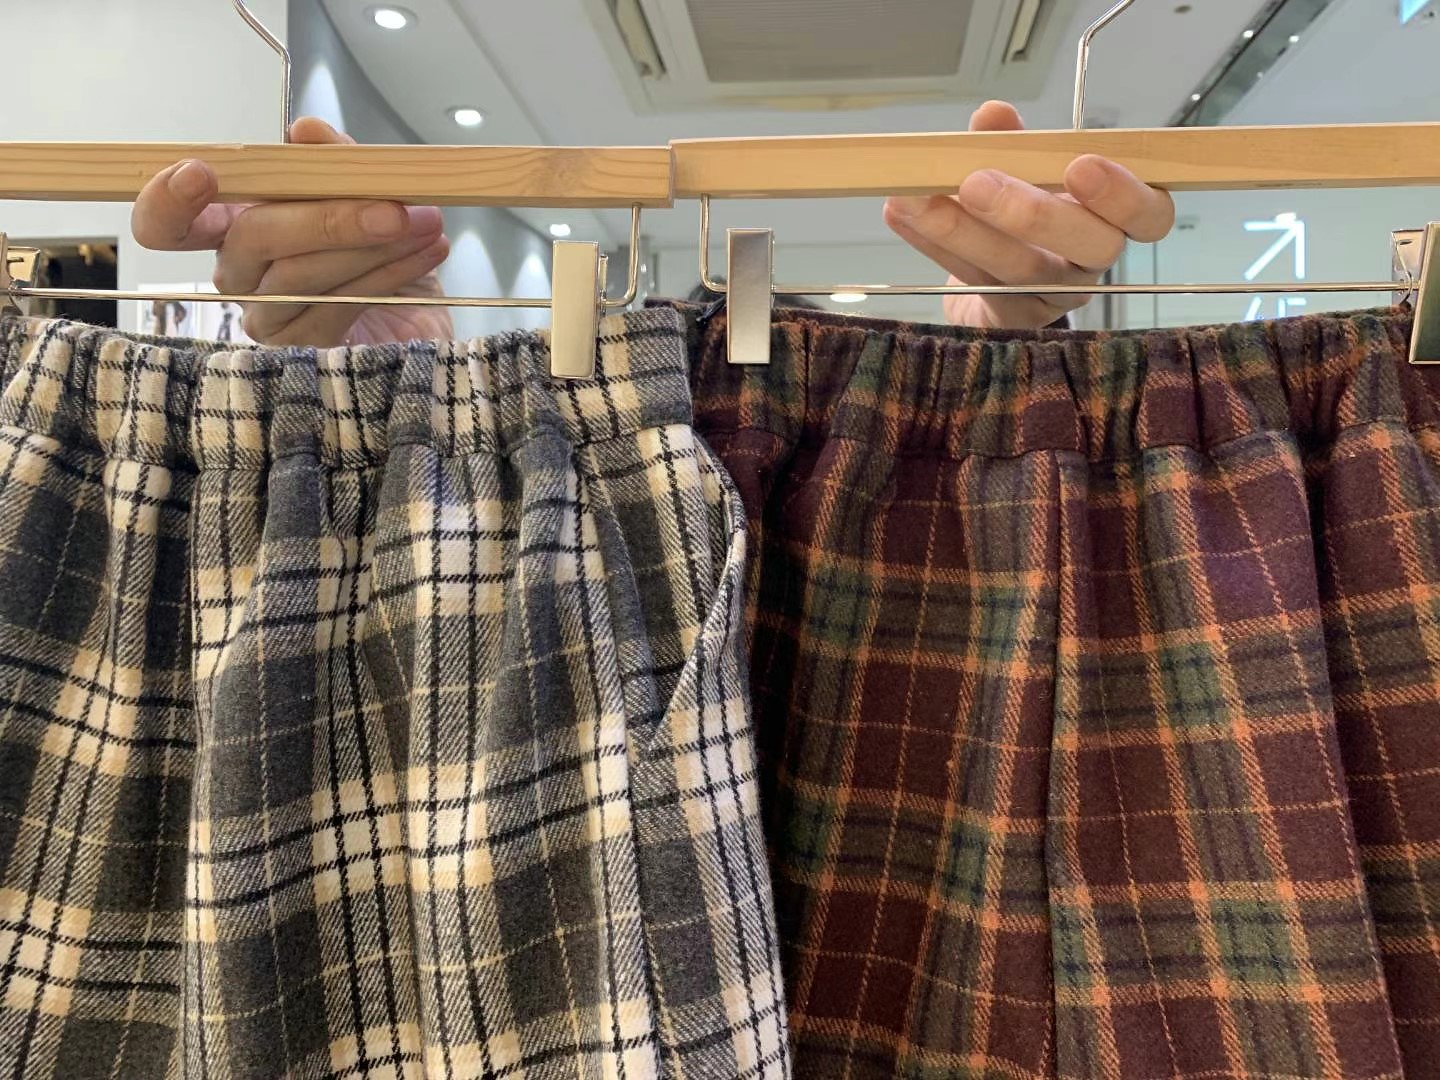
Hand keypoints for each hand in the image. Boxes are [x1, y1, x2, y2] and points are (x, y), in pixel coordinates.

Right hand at [132, 117, 452, 346]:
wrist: (426, 320)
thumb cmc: (385, 256)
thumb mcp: (368, 196)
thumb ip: (335, 163)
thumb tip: (304, 134)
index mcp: (235, 228)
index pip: (166, 223)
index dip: (168, 199)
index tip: (200, 172)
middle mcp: (239, 275)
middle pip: (252, 237)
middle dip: (327, 217)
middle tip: (395, 208)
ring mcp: (266, 319)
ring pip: (300, 274)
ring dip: (371, 245)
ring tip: (425, 223)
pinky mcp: (304, 353)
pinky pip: (337, 307)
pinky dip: (388, 274)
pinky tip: (427, 252)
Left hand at [883, 101, 1174, 329]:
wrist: (987, 280)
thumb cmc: (1020, 212)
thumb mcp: (1020, 167)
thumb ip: (1013, 141)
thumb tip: (993, 114)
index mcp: (1114, 218)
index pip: (1150, 215)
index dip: (1124, 194)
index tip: (1080, 165)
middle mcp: (1091, 262)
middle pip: (1089, 248)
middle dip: (1032, 213)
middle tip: (976, 182)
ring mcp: (1052, 297)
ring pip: (1019, 269)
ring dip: (962, 230)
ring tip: (915, 197)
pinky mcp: (1008, 320)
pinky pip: (974, 283)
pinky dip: (932, 246)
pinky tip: (900, 213)